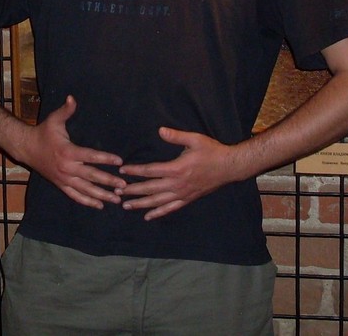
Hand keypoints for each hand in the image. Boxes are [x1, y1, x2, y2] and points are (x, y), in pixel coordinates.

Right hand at [19, 95, 125, 209]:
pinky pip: (75, 196)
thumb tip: (72, 97)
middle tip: (123, 186)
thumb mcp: (54, 119)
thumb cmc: (43, 133)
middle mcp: (67, 168)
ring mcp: (64, 178)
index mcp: (68, 152)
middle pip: (91, 177)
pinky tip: (100, 205)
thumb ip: (66, 110)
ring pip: (85, 190)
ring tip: (116, 199)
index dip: (106, 159)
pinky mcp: (61, 184)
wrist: (26, 148)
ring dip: (102, 195)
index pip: (91, 156)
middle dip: (108, 182)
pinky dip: (88, 201)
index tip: (120, 161)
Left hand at [116, 127, 238, 219]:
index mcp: (177, 168)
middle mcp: (177, 184)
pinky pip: (170, 208)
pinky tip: (148, 216)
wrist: (229, 167)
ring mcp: (182, 194)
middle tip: (117, 192)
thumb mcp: (195, 139)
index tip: (123, 171)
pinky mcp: (188, 199)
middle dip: (133, 190)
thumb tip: (160, 131)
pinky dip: (158, 213)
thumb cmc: (212, 151)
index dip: (136, 171)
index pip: (151, 171)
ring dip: (141, 204)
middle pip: (150, 189)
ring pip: (158, 201)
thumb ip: (176, 136)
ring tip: (126, 205)